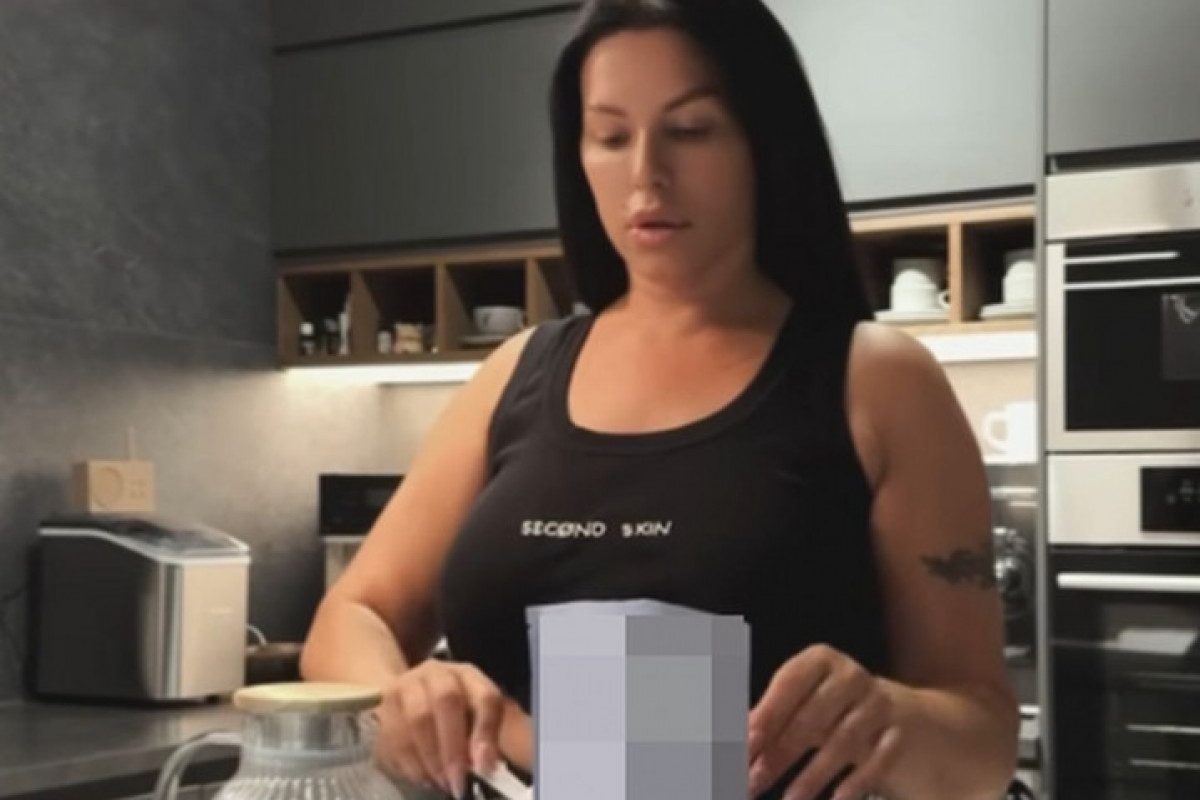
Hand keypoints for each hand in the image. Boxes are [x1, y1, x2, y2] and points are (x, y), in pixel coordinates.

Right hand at [374, 660, 505, 797]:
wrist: (411, 699)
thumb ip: (487, 740)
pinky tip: (423, 777)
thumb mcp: (478, 722)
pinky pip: (394, 736)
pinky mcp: (383, 703)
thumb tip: (484, 766)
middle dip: (453, 748)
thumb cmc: (453, 715)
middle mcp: (436, 672)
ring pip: (417, 718)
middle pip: (447, 700)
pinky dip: (411, 763)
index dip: (486, 731)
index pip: (485, 696)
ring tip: (441, 782)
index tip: (484, 767)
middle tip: (457, 782)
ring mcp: (406, 684)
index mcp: (468, 676)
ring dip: (431, 759)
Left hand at [747, 645, 902, 799]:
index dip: (767, 714)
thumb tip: (734, 745)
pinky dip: (856, 782)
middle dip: (780, 753)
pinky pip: (877, 760)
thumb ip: (770, 720)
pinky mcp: (899, 734)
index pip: (790, 683)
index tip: (746, 743)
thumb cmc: (832, 709)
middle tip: (754, 780)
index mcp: (820, 660)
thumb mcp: (802, 704)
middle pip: (812, 717)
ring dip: (812, 775)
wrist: (901, 717)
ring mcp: (880, 704)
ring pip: (842, 742)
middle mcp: (852, 676)